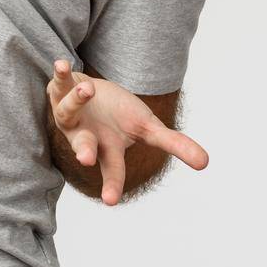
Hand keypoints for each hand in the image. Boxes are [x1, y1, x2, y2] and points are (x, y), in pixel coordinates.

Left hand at [47, 58, 208, 205]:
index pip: (112, 168)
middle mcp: (85, 134)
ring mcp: (70, 113)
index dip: (111, 184)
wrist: (91, 93)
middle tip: (86, 158)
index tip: (110, 201)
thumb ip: (174, 145)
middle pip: (83, 144)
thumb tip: (207, 163)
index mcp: (107, 147)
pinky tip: (61, 65)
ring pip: (67, 111)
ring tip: (89, 90)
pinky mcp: (61, 91)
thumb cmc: (119, 115)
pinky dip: (60, 74)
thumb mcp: (148, 128)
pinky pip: (59, 83)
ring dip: (77, 101)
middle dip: (84, 150)